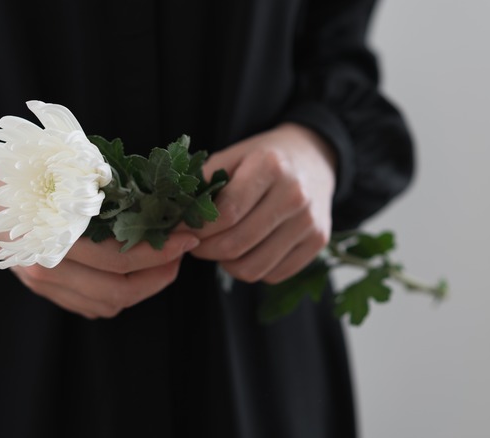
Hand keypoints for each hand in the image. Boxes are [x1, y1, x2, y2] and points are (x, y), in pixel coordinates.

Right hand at [0, 136, 198, 318]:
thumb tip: (160, 200)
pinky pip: (90, 305)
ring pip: (107, 303)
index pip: (119, 258)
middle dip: (159, 273)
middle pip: (118, 290)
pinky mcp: (41, 288)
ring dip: (143, 287)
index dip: (160, 251)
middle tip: (182, 251)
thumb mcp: (67, 166)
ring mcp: (40, 282)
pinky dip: (119, 294)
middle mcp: (44, 267)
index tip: (187, 236)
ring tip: (164, 262)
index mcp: (52, 235)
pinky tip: (135, 272)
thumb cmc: (26, 167)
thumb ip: (109, 188)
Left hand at [189, 123, 335, 283]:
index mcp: (270, 166)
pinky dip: (251, 269)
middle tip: (194, 243)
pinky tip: (245, 251)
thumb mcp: (232, 156)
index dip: (195, 227)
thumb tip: (171, 216)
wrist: (314, 158)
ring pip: (253, 267)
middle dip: (205, 250)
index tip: (180, 229)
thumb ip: (202, 183)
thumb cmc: (263, 158)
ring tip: (218, 248)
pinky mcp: (318, 242)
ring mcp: (310, 222)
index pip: (225, 212)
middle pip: (236, 244)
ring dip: (226, 264)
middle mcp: (295, 195)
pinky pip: (273, 275)